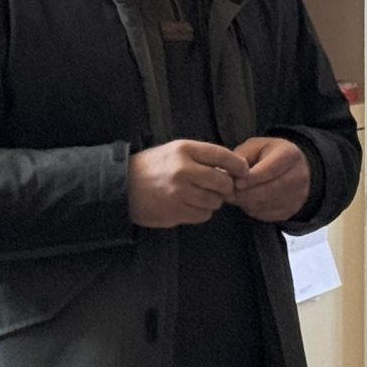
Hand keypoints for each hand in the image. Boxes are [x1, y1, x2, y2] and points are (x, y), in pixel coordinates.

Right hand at [127, 140, 247, 227]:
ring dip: (213, 200)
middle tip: (219, 187)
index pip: (222, 155)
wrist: (122, 186)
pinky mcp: (175, 212)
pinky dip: (202, 212)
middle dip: (226, 186)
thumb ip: (201, 156)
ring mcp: (179, 193)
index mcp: (184, 150)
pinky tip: (190, 205)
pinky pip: (203, 215)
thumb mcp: (174, 151)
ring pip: (215, 201)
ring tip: (200, 195)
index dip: (238, 165)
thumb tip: (233, 167)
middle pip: (223, 182)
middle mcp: (183, 171)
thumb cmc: (152, 166)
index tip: (243, 170)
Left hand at [230, 136, 311, 222]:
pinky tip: (247, 201)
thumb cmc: (268, 154)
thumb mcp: (254, 147)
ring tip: (235, 196)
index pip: (270, 170)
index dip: (252, 178)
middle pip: (269, 190)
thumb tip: (228, 175)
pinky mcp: (292, 210)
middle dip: (245, 194)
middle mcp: (299, 175)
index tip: (236, 183)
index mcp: (290, 154)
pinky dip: (253, 210)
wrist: (290, 167)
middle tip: (228, 194)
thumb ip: (241, 158)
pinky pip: (268, 214)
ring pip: (267, 204)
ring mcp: (298, 195)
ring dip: (247, 203)